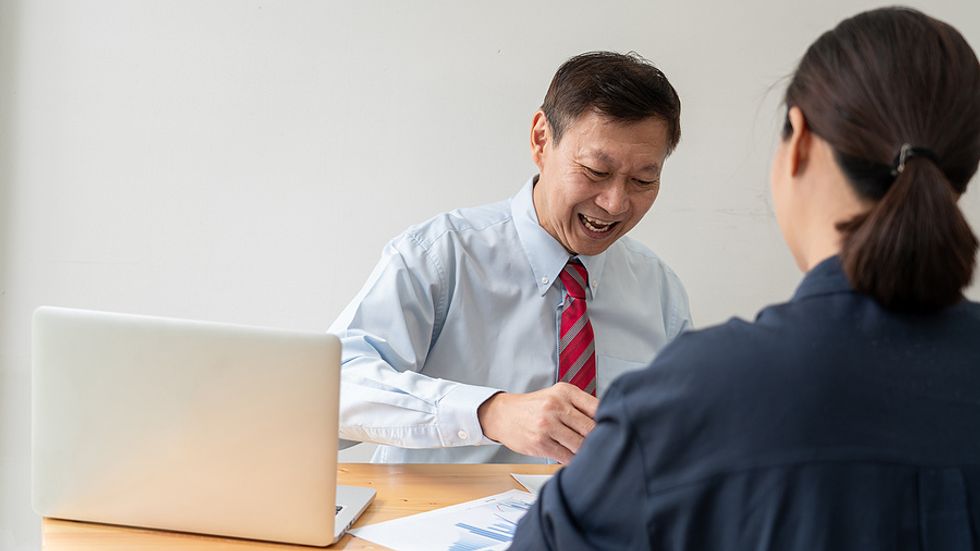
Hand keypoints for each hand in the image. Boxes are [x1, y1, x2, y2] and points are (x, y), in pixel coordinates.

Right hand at [477, 383, 598, 463]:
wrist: (503, 415)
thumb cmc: (534, 406)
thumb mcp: (557, 395)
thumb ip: (580, 405)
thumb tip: (610, 421)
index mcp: (565, 391)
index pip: (598, 407)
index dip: (609, 421)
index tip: (614, 429)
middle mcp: (556, 406)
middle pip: (591, 428)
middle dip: (599, 440)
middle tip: (605, 446)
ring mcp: (547, 425)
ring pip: (580, 445)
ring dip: (587, 452)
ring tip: (590, 454)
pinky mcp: (540, 443)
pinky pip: (566, 457)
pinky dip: (574, 461)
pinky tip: (575, 459)